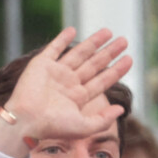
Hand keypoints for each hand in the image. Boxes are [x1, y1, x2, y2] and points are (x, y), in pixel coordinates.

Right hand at [5, 27, 132, 142]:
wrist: (27, 120)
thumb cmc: (55, 127)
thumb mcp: (86, 127)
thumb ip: (104, 118)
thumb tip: (122, 108)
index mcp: (79, 97)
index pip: (103, 80)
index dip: (117, 70)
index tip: (130, 59)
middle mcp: (69, 83)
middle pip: (95, 64)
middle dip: (110, 52)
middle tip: (124, 41)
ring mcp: (56, 73)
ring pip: (79, 53)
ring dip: (93, 42)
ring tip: (109, 31)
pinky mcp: (41, 64)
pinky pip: (53, 48)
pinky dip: (62, 39)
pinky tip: (73, 30)